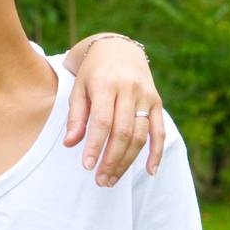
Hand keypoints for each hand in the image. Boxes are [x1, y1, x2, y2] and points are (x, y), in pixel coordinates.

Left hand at [62, 35, 164, 185]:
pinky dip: (156, 152)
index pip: (102, 121)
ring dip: (128, 161)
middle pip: (124, 131)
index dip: (96, 145)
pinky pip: (159, 131)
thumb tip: (70, 144)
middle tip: (101, 180)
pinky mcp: (157, 102)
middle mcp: (129, 90)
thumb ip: (76, 117)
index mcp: (106, 84)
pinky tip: (150, 171)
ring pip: (141, 135)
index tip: (87, 166)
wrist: (118, 49)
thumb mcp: (78, 88)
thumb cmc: (92, 73)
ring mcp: (146, 96)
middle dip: (112, 159)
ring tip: (113, 179)